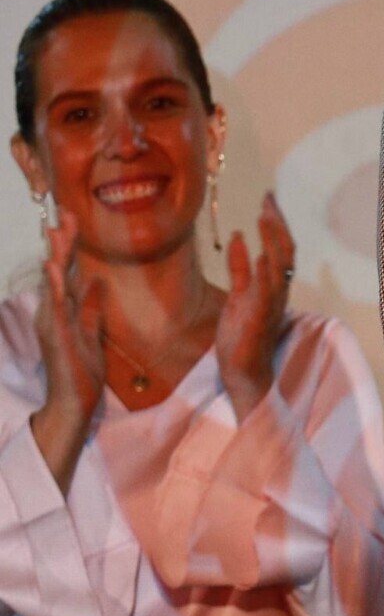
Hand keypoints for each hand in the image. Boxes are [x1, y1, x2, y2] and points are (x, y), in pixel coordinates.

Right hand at [30, 208, 105, 490]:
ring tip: (57, 230)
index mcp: (65, 310)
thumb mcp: (92, 330)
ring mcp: (54, 322)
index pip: (67, 271)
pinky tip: (53, 266)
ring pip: (54, 282)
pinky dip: (54, 284)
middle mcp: (55, 312)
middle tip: (65, 215)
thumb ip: (92, 307)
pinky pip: (56, 304)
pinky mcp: (58, 333)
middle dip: (62, 243)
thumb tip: (98, 281)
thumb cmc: (82, 369)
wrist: (75, 400)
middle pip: (58, 271)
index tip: (74, 220)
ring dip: (56, 255)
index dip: (70, 246)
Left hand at [215, 193, 294, 419]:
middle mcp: (278, 293)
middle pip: (284, 251)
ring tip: (264, 215)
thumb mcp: (238, 297)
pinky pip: (260, 290)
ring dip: (271, 240)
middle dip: (277, 224)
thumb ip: (240, 270)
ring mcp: (269, 305)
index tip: (268, 200)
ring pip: (277, 266)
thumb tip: (238, 237)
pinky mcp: (256, 318)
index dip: (277, 224)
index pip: (282, 249)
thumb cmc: (242, 338)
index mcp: (275, 287)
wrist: (244, 375)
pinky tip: (248, 248)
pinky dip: (256, 268)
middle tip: (269, 199)